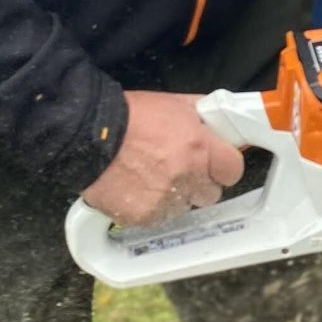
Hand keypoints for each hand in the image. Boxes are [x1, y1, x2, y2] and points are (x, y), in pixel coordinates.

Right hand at [79, 90, 243, 227]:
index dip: (223, 166)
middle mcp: (187, 176)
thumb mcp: (174, 104)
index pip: (233, 170)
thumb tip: (222, 123)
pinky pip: (159, 217)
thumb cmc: (131, 115)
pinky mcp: (144, 216)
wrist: (88, 134)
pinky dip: (151, 207)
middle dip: (200, 183)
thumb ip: (203, 116)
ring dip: (175, 196)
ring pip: (184, 208)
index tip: (215, 163)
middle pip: (211, 194)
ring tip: (152, 177)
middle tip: (181, 170)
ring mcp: (165, 200)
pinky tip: (137, 188)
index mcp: (199, 147)